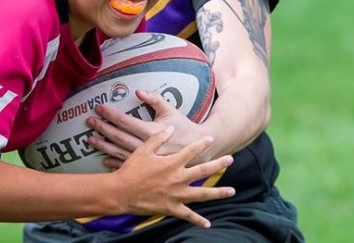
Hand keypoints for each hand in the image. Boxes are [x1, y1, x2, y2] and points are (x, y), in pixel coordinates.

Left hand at [87, 89, 208, 167]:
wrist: (197, 149)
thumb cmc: (183, 127)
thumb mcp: (170, 110)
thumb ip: (155, 99)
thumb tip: (138, 91)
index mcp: (152, 132)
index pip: (126, 121)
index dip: (111, 114)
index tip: (99, 108)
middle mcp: (147, 147)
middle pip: (119, 137)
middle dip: (103, 128)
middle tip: (89, 121)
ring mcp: (146, 160)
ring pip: (120, 152)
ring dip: (104, 146)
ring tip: (91, 139)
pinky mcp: (147, 167)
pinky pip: (127, 165)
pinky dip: (114, 163)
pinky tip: (103, 159)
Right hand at [114, 127, 234, 227]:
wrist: (121, 192)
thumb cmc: (131, 170)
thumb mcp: (143, 150)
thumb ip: (158, 139)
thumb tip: (171, 129)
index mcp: (172, 163)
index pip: (191, 151)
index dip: (202, 144)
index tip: (211, 139)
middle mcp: (178, 179)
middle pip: (203, 171)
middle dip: (218, 164)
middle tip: (230, 159)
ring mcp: (177, 195)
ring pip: (202, 194)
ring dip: (218, 192)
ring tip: (232, 191)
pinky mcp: (172, 208)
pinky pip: (188, 215)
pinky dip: (198, 220)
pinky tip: (207, 224)